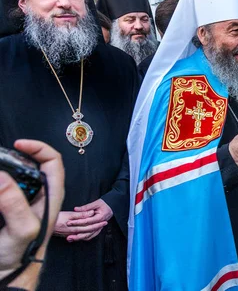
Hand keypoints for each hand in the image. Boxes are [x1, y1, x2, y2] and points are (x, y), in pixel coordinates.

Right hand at [0, 140, 63, 284]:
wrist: (7, 274)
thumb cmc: (23, 255)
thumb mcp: (22, 230)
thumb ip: (15, 205)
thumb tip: (2, 177)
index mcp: (51, 195)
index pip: (52, 161)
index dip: (38, 148)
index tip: (18, 144)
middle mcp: (37, 193)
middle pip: (26, 165)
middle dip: (10, 159)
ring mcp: (19, 199)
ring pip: (10, 177)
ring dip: (1, 172)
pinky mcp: (4, 205)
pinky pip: (0, 189)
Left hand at [61, 198, 112, 241]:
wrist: (112, 207)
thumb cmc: (104, 204)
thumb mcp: (96, 203)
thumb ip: (86, 207)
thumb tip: (75, 209)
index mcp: (100, 218)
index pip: (86, 221)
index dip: (77, 222)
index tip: (68, 222)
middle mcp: (100, 224)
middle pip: (87, 231)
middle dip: (76, 234)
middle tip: (67, 236)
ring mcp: (99, 228)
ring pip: (89, 235)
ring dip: (79, 238)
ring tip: (70, 239)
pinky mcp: (97, 229)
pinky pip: (91, 236)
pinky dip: (84, 238)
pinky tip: (76, 239)